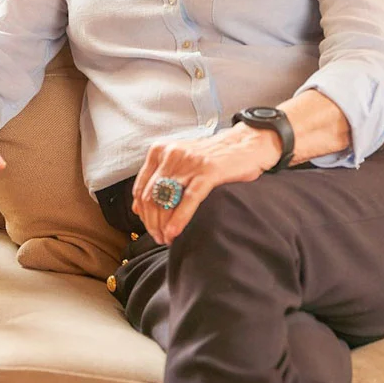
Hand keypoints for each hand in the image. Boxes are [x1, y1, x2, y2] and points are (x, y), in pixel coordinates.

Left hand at [131, 123, 281, 245]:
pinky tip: (174, 233)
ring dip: (162, 224)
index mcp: (159, 151)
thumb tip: (137, 208)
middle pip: (150, 196)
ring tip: (166, 239)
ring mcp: (189, 162)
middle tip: (158, 238)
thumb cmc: (211, 157)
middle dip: (151, 222)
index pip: (141, 188)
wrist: (246, 143)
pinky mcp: (208, 171)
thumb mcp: (180, 162)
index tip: (148, 227)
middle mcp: (170, 154)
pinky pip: (188, 199)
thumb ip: (158, 179)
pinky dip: (179, 219)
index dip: (142, 213)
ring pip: (165, 199)